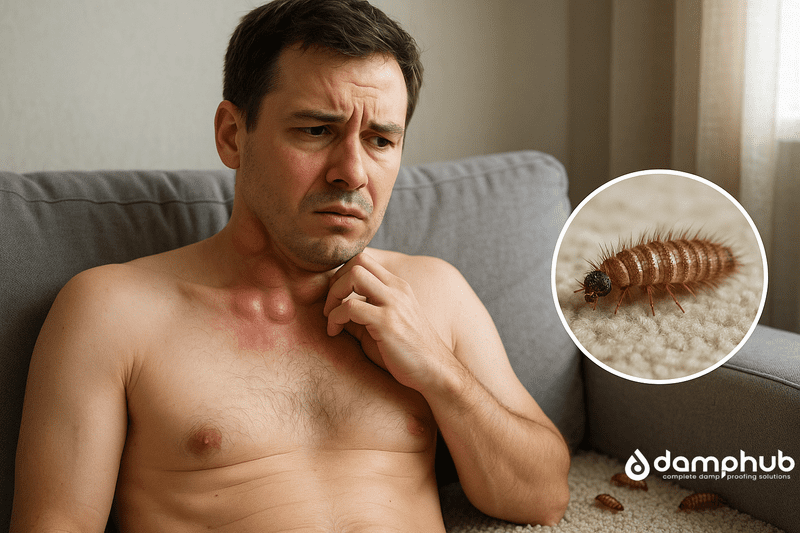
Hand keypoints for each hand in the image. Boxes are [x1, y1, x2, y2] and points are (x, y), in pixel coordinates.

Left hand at [322, 252, 450, 390]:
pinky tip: (334, 332)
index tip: (336, 298)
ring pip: (354, 276)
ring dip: (333, 295)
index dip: (342, 274)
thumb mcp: (385, 323)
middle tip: (330, 305)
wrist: (435, 371)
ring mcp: (394, 304)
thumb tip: (331, 308)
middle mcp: (397, 289)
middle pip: (358, 260)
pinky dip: (335, 317)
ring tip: (331, 317)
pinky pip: (350, 307)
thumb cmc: (407, 351)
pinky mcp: (387, 323)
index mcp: (398, 287)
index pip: (364, 259)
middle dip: (335, 280)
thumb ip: (362, 311)